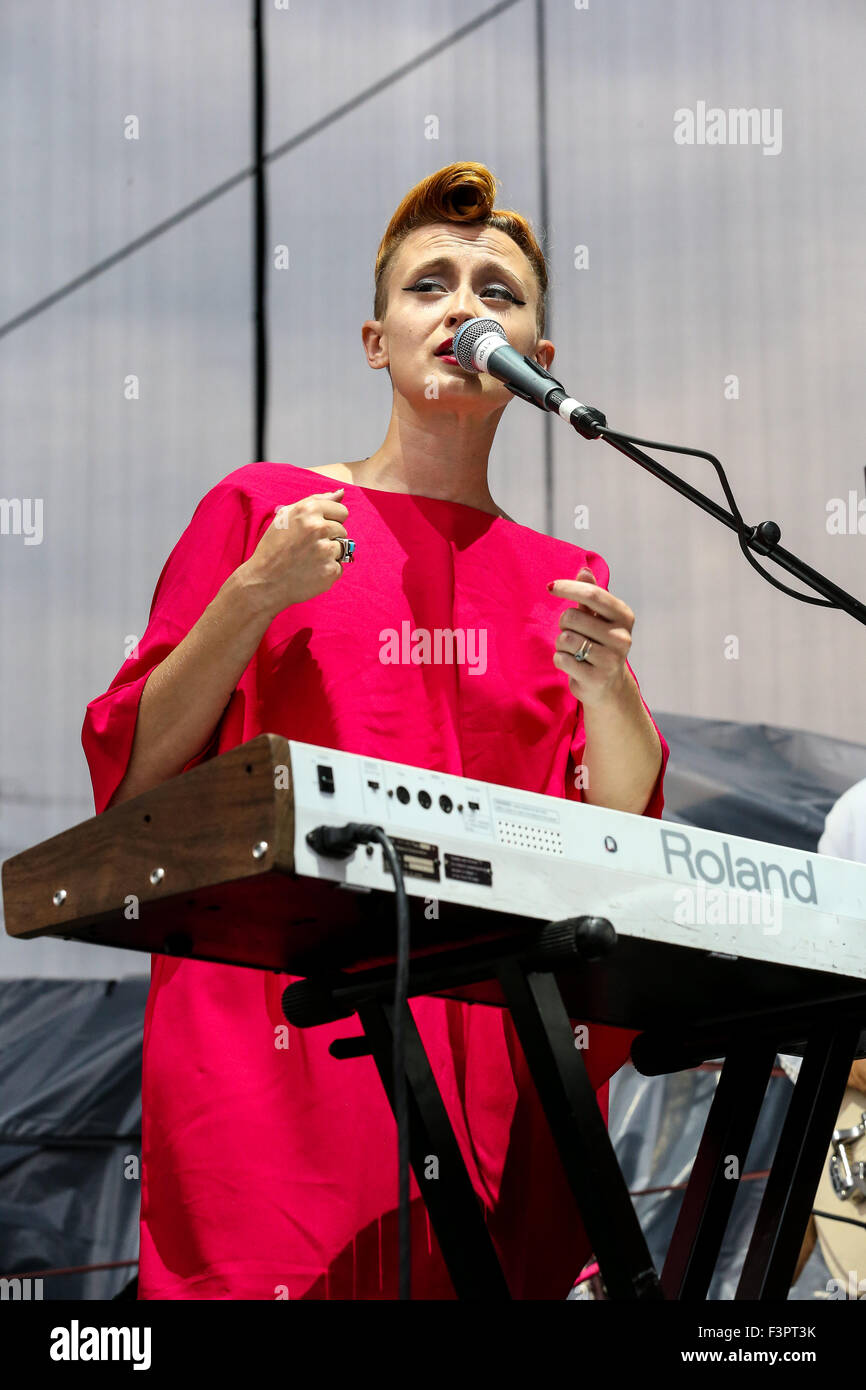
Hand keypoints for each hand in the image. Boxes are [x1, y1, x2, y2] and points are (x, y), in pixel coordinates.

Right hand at [240, 489, 349, 616]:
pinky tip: (311, 571)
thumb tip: (341, 493)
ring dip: (330, 554)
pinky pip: (340, 566)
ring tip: (308, 559)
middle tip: (307, 547)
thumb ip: (316, 500)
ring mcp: (326, 550)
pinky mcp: (330, 570)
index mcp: (308, 510)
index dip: (330, 520)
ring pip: (342, 548)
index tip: (316, 530)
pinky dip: (328, 570)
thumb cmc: (274, 546)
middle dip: (329, 537)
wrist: (264, 581)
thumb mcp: (287, 516)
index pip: (342, 511)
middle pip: (342, 530)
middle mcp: (318, 528)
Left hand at [548, 566, 634, 708]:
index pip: (593, 594)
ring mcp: (611, 659)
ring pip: (566, 639)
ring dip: (561, 644)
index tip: (550, 587)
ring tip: (574, 651)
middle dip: (563, 624)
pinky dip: (560, 660)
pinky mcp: (597, 678)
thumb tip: (584, 570)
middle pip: (572, 617)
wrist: (609, 685)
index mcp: (624, 616)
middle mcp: (622, 637)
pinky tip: (573, 665)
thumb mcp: (598, 617)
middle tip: (572, 633)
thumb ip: (591, 594)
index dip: (568, 588)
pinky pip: (562, 659)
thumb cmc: (600, 644)